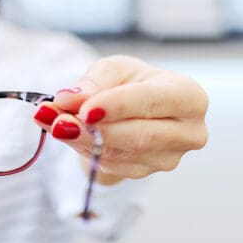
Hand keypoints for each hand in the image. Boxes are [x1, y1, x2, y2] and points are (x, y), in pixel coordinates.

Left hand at [34, 55, 208, 183]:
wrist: (133, 111)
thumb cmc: (130, 84)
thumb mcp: (113, 70)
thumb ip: (92, 83)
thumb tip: (67, 100)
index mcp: (188, 96)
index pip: (153, 101)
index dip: (117, 106)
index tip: (84, 109)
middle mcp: (187, 131)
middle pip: (139, 135)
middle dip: (94, 129)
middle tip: (57, 120)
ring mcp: (168, 158)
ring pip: (120, 154)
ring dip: (81, 140)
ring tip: (53, 123)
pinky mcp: (145, 172)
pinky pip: (110, 165)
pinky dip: (84, 149)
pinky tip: (66, 134)